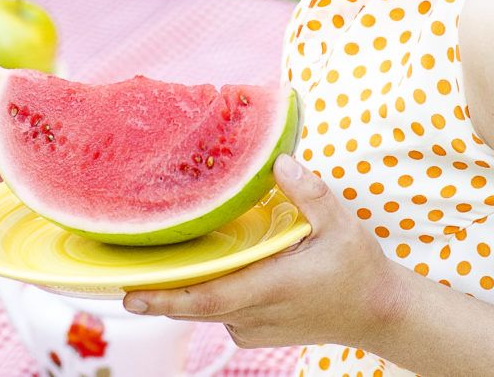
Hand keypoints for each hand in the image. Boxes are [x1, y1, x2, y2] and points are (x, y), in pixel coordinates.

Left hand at [121, 153, 402, 350]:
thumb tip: (279, 161)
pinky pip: (219, 312)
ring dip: (180, 290)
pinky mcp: (256, 331)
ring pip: (205, 309)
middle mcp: (256, 314)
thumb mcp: (342, 224)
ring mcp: (255, 327)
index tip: (131, 293)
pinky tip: (198, 269)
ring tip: (150, 264)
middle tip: (117, 274)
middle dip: (156, 293)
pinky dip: (205, 293)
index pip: (208, 298)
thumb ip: (309, 192)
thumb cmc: (359, 269)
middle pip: (194, 306)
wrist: (377, 314)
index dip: (167, 297)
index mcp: (272, 287)